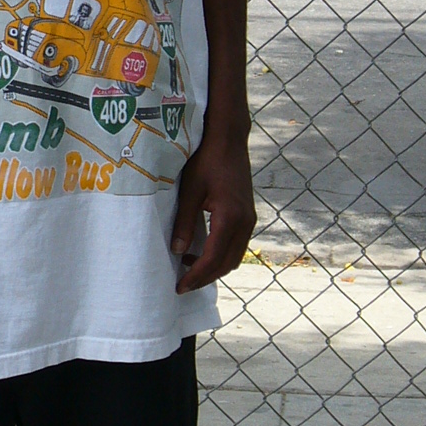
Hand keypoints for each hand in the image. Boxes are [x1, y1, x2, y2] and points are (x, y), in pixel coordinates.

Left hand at [171, 123, 255, 293]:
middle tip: (183, 284)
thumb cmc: (206, 160)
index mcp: (230, 218)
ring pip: (234, 256)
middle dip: (205, 278)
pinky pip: (237, 244)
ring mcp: (249, 219)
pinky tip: (200, 250)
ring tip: (188, 267)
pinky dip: (221, 254)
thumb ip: (184, 223)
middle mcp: (245, 222)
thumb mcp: (189, 191)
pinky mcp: (248, 214)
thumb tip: (176, 251)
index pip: (213, 259)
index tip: (180, 286)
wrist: (228, 139)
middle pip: (227, 263)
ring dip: (214, 267)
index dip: (196, 276)